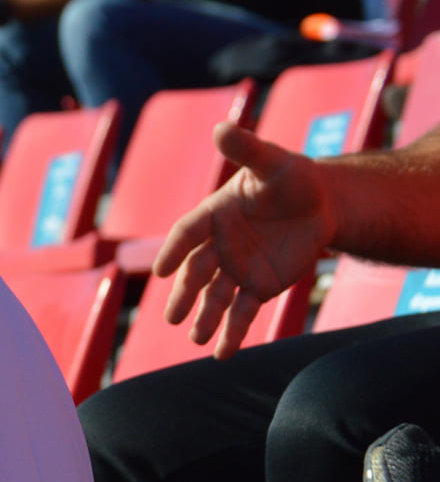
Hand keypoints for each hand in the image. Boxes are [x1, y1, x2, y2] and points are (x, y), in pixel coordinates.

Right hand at [153, 122, 335, 356]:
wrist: (320, 205)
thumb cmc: (292, 179)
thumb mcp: (274, 161)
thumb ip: (247, 148)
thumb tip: (220, 127)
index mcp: (213, 215)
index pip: (188, 234)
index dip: (174, 251)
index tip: (160, 269)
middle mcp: (218, 246)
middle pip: (197, 272)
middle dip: (184, 295)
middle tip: (172, 315)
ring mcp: (236, 269)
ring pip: (216, 298)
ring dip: (205, 318)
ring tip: (195, 338)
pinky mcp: (257, 288)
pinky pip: (242, 313)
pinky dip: (232, 334)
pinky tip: (222, 354)